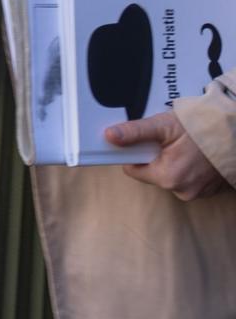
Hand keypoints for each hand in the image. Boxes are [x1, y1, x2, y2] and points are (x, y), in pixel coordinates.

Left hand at [106, 111, 229, 201]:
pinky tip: (197, 155)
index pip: (133, 170)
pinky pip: (188, 180)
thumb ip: (135, 132)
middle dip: (156, 157)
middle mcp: (182, 191)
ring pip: (170, 176)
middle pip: (152, 173)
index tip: (145, 142)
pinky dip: (188, 168)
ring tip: (186, 147)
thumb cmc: (201, 128)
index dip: (135, 154)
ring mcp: (198, 193)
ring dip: (173, 162)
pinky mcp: (210, 191)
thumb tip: (109, 136)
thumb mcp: (164, 125)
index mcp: (167, 177)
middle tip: (170, 141)